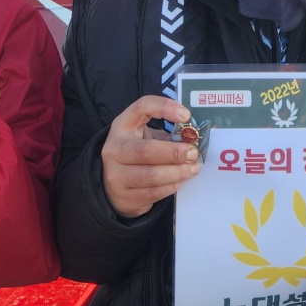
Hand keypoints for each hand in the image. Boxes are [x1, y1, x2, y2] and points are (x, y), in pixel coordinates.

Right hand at [101, 95, 200, 218]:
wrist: (112, 186)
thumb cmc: (135, 154)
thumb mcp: (143, 137)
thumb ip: (165, 135)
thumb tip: (193, 139)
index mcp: (121, 126)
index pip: (142, 107)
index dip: (164, 108)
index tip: (186, 115)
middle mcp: (114, 149)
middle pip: (146, 150)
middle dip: (174, 152)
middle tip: (193, 153)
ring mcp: (116, 176)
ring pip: (151, 175)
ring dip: (177, 172)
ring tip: (193, 168)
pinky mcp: (125, 197)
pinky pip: (154, 193)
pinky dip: (172, 186)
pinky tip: (182, 180)